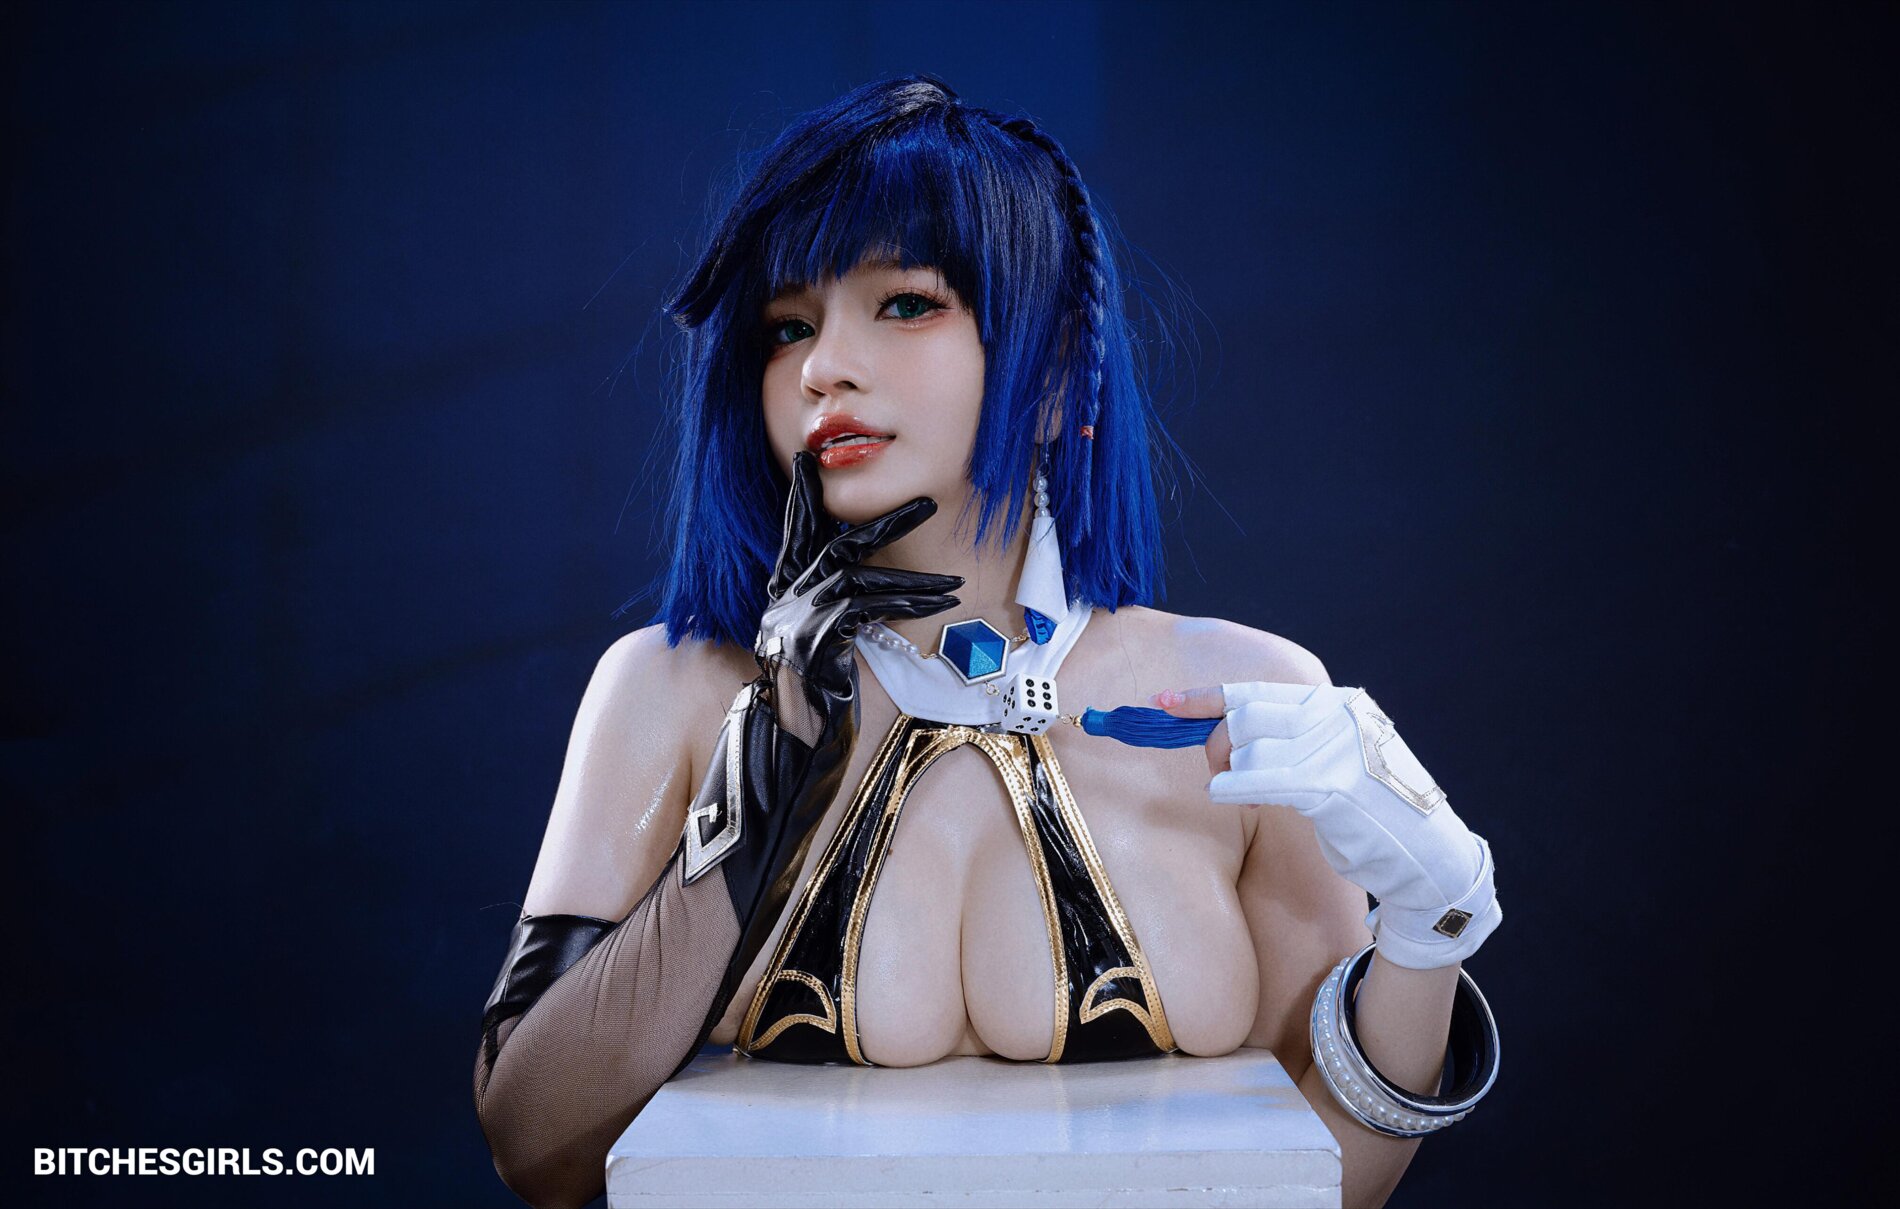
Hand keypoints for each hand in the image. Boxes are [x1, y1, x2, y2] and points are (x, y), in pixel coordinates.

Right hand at [757, 452, 963, 719]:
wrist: (792, 738)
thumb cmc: (814, 693)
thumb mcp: (820, 641)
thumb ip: (833, 607)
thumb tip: (864, 583)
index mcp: (783, 592)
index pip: (795, 533)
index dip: (801, 498)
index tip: (806, 460)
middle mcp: (784, 599)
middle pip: (836, 545)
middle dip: (885, 522)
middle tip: (928, 502)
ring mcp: (796, 619)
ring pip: (859, 578)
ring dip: (913, 582)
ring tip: (954, 587)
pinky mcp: (814, 642)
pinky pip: (867, 611)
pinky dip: (906, 607)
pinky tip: (938, 608)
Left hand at [1156, 682, 1500, 968]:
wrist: (1426, 857)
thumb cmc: (1370, 814)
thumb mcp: (1334, 759)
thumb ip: (1288, 740)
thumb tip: (1223, 733)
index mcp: (1337, 704)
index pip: (1257, 690)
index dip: (1205, 696)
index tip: (1163, 701)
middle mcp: (1337, 716)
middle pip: (1244, 716)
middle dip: (1218, 745)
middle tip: (1222, 774)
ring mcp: (1335, 746)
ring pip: (1248, 749)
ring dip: (1232, 776)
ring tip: (1251, 798)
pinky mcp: (1330, 783)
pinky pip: (1259, 778)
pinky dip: (1232, 787)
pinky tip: (1222, 794)